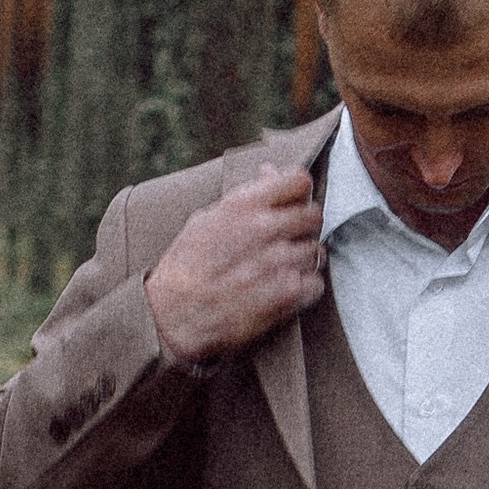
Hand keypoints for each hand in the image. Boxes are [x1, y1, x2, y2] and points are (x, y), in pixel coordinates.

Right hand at [145, 169, 325, 364]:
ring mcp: (279, 262)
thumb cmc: (185, 267)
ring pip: (316, 250)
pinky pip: (316, 283)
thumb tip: (270, 171)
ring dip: (302, 259)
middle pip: (314, 215)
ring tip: (279, 269)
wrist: (172, 316)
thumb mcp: (206, 219)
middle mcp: (265, 229)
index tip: (293, 202)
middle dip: (303, 226)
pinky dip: (304, 287)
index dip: (299, 191)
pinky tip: (284, 289)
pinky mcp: (288, 295)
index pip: (299, 181)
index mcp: (244, 206)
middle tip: (289, 238)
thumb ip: (246, 196)